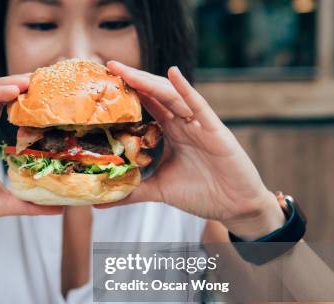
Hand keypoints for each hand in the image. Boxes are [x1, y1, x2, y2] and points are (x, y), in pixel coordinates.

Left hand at [100, 61, 284, 238]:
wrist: (235, 208)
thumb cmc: (201, 194)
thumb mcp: (158, 191)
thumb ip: (131, 192)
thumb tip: (98, 202)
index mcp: (171, 132)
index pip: (146, 105)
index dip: (127, 92)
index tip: (103, 82)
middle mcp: (184, 123)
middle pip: (155, 94)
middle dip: (133, 79)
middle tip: (109, 65)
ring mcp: (200, 125)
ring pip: (172, 96)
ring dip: (149, 81)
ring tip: (127, 70)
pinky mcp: (216, 131)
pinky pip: (199, 107)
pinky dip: (186, 90)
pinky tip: (172, 74)